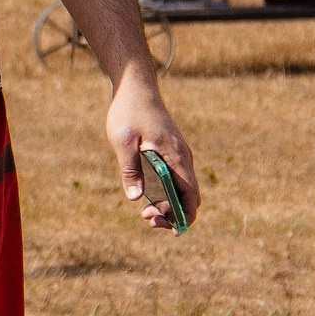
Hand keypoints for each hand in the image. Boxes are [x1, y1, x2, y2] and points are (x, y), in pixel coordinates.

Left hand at [105, 65, 199, 232]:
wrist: (135, 86)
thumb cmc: (129, 112)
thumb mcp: (123, 142)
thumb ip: (130, 170)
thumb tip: (136, 198)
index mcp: (175, 156)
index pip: (191, 194)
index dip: (185, 215)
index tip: (171, 229)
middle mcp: (182, 157)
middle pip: (189, 196)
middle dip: (173, 214)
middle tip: (148, 220)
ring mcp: (178, 154)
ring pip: (182, 188)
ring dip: (168, 204)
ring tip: (145, 214)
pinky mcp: (170, 152)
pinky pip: (175, 179)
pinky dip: (166, 192)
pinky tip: (148, 197)